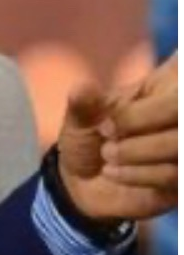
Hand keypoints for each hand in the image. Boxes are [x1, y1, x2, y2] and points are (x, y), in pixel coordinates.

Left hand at [57, 52, 177, 226]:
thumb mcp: (80, 120)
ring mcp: (180, 149)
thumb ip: (84, 105)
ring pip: (177, 144)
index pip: (177, 69)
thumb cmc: (88, 141)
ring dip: (136, 151)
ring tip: (106, 154)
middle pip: (178, 109)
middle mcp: (176, 118)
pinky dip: (139, 174)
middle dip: (138, 118)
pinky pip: (173, 174)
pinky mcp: (181, 181)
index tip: (117, 108)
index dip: (150, 99)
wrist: (84, 186)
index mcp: (161, 89)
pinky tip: (112, 172)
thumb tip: (83, 88)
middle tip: (105, 130)